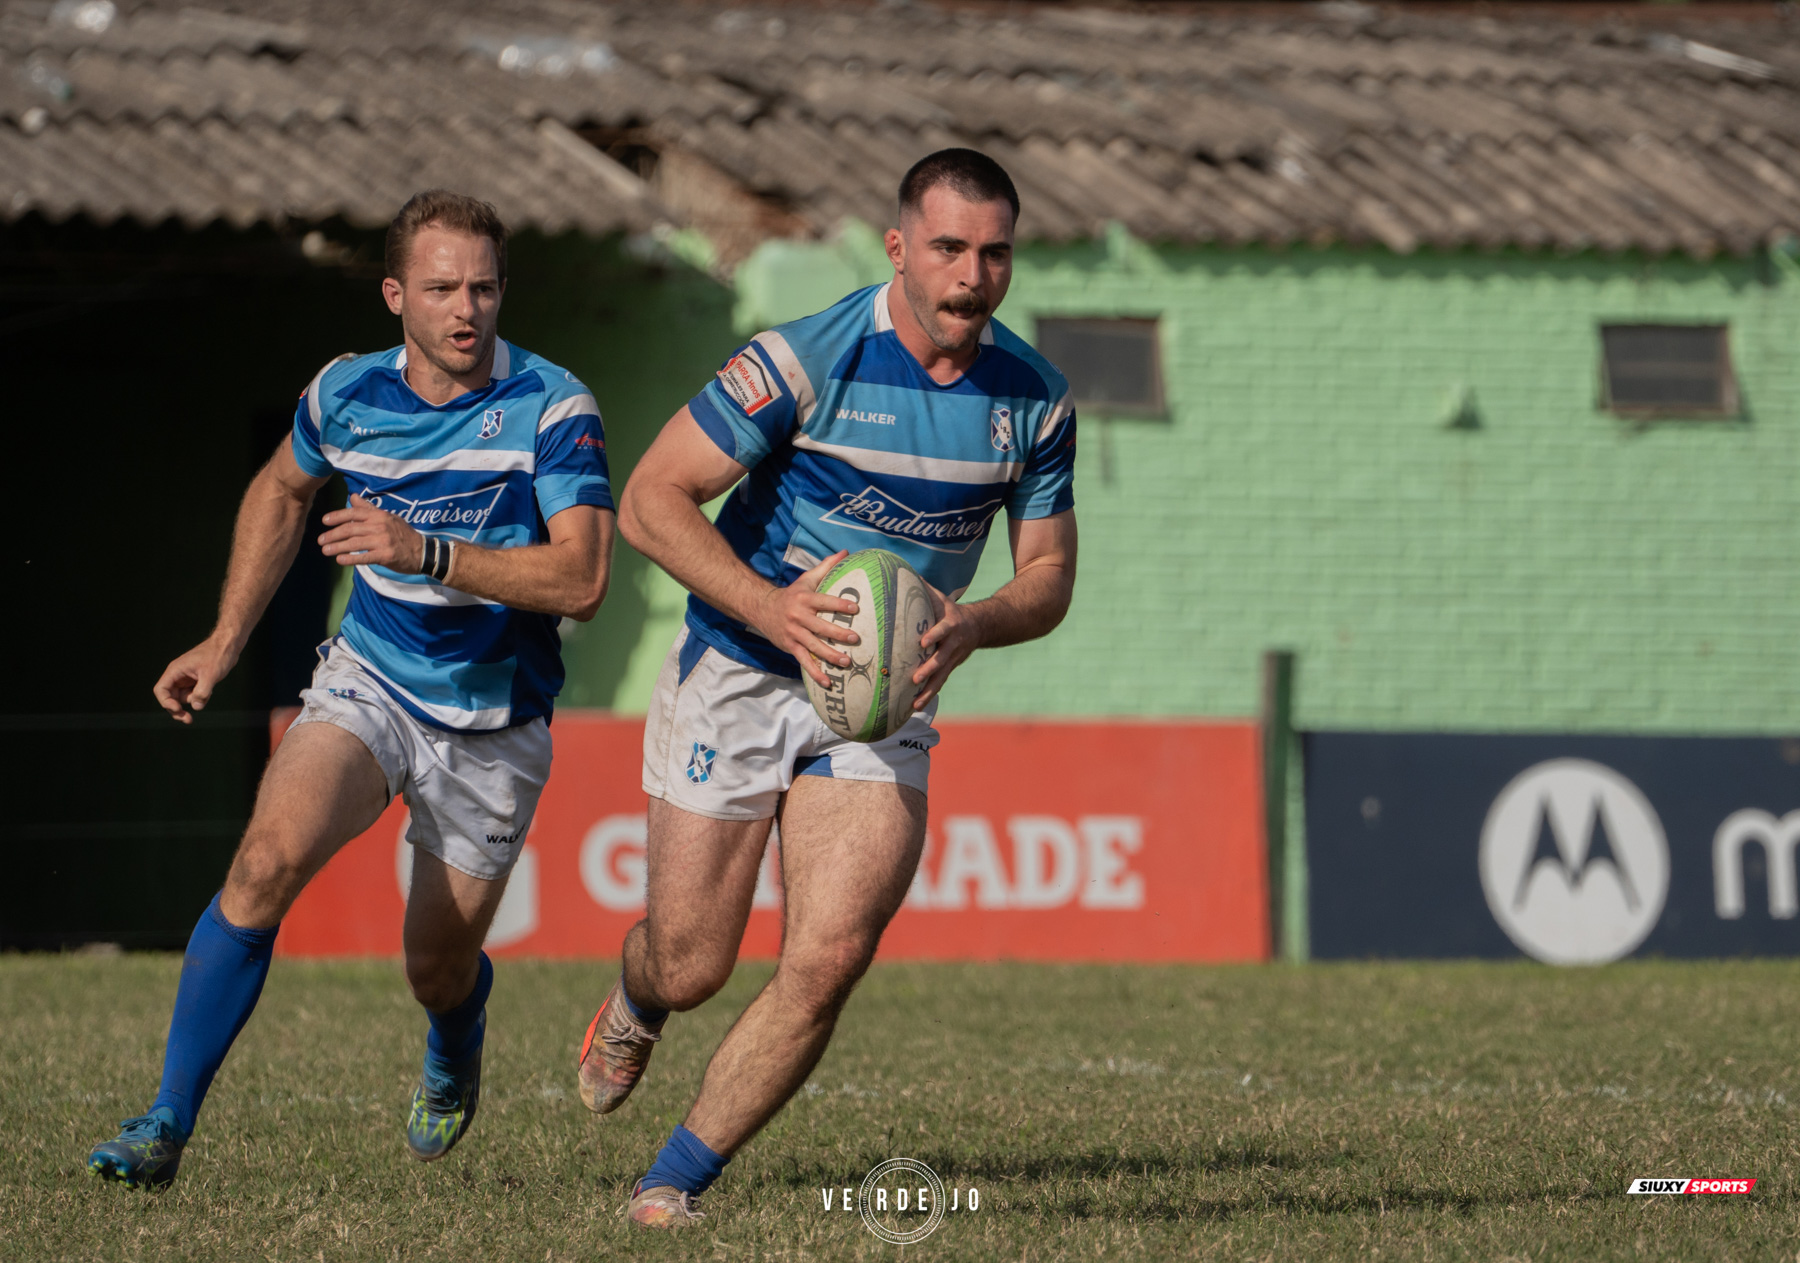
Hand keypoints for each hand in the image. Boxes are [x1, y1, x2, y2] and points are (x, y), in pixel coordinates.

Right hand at [153, 635, 239, 724]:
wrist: (229, 646)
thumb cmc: (218, 655)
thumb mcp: (211, 674)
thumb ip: (202, 691)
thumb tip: (196, 707)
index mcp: (175, 671)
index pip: (161, 690)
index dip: (166, 702)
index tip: (178, 709)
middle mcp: (178, 675)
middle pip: (170, 698)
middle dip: (178, 709)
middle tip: (188, 720)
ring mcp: (187, 679)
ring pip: (183, 698)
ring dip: (194, 701)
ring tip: (208, 692)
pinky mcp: (196, 681)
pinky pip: (194, 695)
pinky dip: (201, 697)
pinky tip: (210, 690)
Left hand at [318, 494, 422, 569]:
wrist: (422, 552)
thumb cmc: (403, 534)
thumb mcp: (388, 517)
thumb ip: (368, 509)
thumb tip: (353, 496)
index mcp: (379, 515)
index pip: (354, 513)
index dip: (337, 516)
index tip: (324, 521)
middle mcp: (380, 526)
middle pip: (350, 529)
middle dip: (332, 535)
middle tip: (320, 540)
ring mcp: (382, 541)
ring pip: (354, 543)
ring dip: (337, 547)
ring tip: (325, 551)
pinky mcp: (385, 555)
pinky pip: (364, 557)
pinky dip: (350, 558)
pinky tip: (340, 560)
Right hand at [749, 550, 859, 687]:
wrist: (762, 608)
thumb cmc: (792, 594)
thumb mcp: (807, 579)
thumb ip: (826, 566)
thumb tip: (846, 552)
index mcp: (805, 599)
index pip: (824, 601)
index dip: (838, 604)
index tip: (855, 609)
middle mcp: (798, 617)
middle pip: (820, 626)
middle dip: (837, 633)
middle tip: (855, 639)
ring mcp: (794, 634)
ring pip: (813, 646)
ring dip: (830, 655)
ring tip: (846, 662)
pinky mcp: (790, 647)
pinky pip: (804, 662)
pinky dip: (815, 673)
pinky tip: (828, 683)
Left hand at [911, 582, 979, 708]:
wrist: (981, 626)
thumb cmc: (952, 609)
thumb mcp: (941, 597)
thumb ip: (922, 587)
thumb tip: (897, 570)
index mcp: (951, 625)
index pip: (943, 630)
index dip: (935, 636)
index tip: (923, 643)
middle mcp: (954, 644)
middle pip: (942, 659)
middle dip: (929, 670)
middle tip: (915, 679)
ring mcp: (953, 659)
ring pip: (941, 677)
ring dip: (928, 691)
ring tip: (915, 704)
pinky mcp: (951, 668)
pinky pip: (940, 683)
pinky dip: (929, 695)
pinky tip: (915, 707)